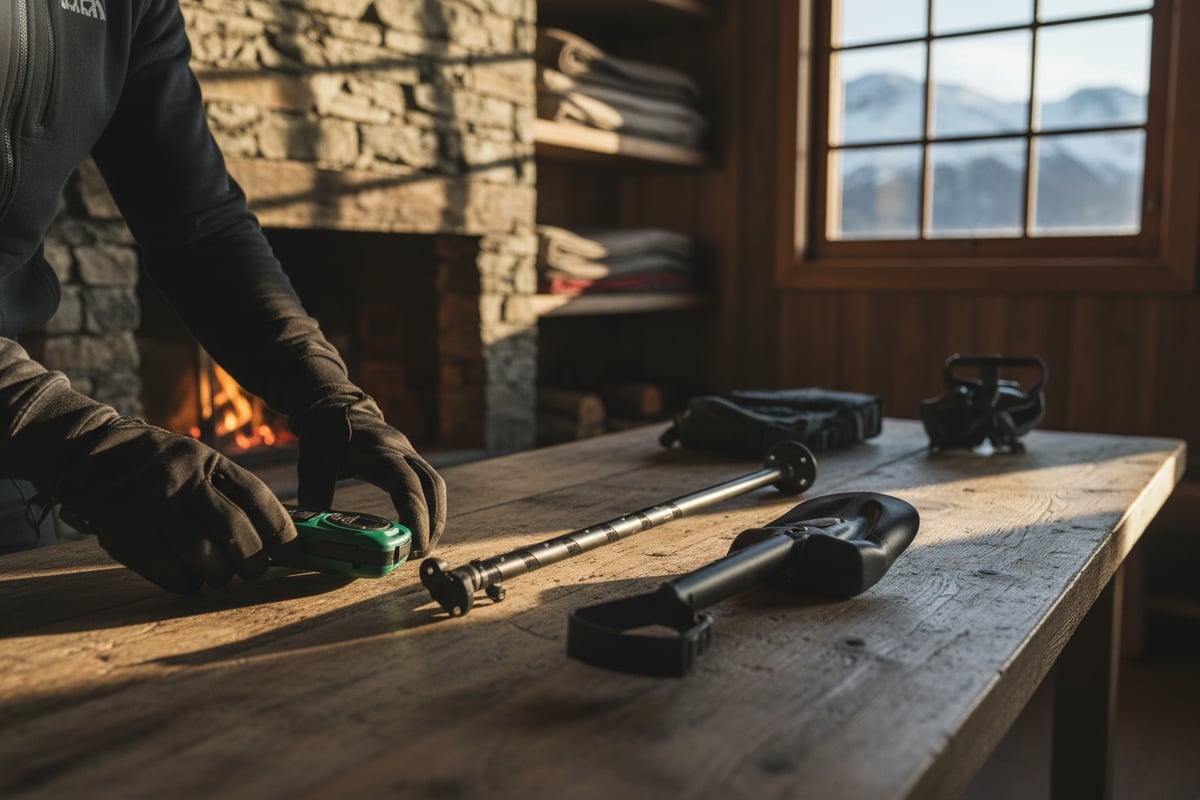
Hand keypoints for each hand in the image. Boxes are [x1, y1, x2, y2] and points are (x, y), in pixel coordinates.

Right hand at [56, 418, 295, 593]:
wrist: (91, 454)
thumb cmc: (161, 469)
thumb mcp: (198, 464)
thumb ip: (229, 494)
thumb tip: (275, 540)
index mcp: (209, 461)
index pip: (256, 496)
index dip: (280, 529)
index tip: (294, 552)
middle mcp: (182, 480)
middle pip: (232, 528)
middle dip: (252, 558)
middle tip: (254, 571)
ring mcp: (151, 505)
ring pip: (201, 552)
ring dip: (219, 573)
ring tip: (220, 575)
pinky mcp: (124, 531)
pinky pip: (166, 569)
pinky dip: (186, 582)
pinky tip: (190, 580)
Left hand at [295, 394, 446, 557]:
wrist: (333, 405)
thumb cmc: (324, 434)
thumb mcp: (313, 462)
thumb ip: (315, 494)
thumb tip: (313, 533)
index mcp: (378, 450)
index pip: (407, 484)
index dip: (415, 516)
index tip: (413, 544)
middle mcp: (400, 449)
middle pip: (431, 486)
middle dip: (432, 522)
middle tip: (421, 552)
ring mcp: (408, 452)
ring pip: (435, 485)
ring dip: (435, 516)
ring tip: (423, 544)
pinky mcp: (409, 458)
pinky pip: (429, 483)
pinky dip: (430, 506)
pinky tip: (419, 526)